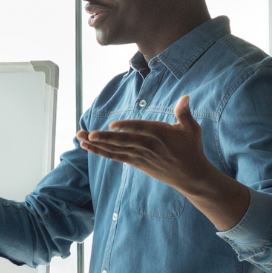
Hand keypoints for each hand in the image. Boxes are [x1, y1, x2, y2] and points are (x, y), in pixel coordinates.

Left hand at [78, 95, 214, 189]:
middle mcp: (147, 145)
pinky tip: (87, 146)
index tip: (112, 125)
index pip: (141, 129)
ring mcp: (140, 155)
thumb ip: (184, 113)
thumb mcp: (191, 128)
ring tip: (80, 137)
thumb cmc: (191, 148)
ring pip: (115, 149)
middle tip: (87, 133)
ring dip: (96, 144)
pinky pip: (115, 156)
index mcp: (160, 134)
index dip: (127, 127)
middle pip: (123, 141)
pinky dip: (100, 151)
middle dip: (104, 137)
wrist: (190, 175)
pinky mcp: (135, 162)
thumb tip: (185, 97)